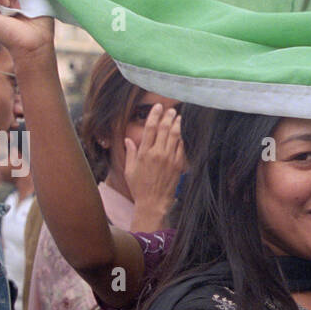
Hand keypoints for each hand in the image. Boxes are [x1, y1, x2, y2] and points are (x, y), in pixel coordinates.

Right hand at [126, 104, 185, 223]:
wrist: (153, 202)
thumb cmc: (139, 187)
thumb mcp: (129, 170)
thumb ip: (130, 153)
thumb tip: (128, 139)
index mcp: (144, 153)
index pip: (150, 128)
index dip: (155, 115)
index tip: (158, 107)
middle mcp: (157, 153)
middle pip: (164, 129)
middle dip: (168, 116)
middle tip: (171, 109)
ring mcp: (169, 159)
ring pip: (175, 136)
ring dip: (177, 124)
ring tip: (178, 117)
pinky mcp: (178, 165)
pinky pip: (181, 148)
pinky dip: (182, 138)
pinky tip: (182, 133)